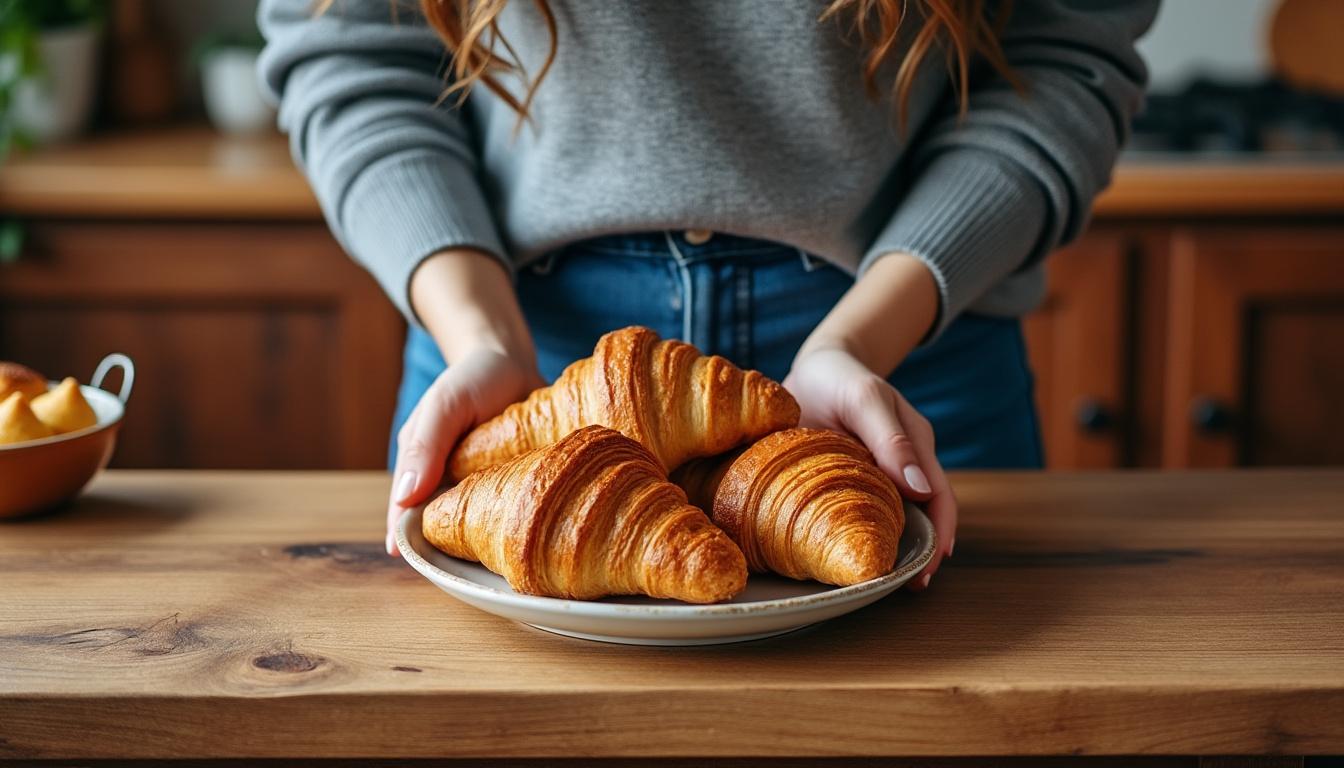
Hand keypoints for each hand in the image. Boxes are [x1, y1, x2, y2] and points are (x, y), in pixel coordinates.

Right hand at [386, 345, 543, 554]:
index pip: (409, 518)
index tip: (422, 565)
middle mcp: (451, 487)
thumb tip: (405, 497)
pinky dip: (524, 521)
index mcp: (422, 472)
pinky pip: (518, 511)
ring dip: (493, 540)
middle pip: (446, 531)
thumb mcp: (444, 405)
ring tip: (509, 553)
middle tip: (475, 566)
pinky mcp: (518, 487)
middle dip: (457, 551)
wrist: (513, 360)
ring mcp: (485, 490)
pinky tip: (537, 533)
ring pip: (482, 528)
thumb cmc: (470, 379)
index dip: (413, 544)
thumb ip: (424, 445)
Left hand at [783, 345, 955, 589]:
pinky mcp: (849, 481)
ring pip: (892, 519)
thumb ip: (890, 438)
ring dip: (892, 549)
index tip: (928, 569)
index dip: (940, 534)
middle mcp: (901, 466)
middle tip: (908, 587)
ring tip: (881, 584)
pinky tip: (850, 555)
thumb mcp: (864, 398)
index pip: (939, 498)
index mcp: (915, 446)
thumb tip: (920, 489)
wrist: (815, 367)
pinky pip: (862, 512)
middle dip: (920, 554)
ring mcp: (876, 476)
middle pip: (921, 516)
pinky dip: (862, 535)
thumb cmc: (841, 377)